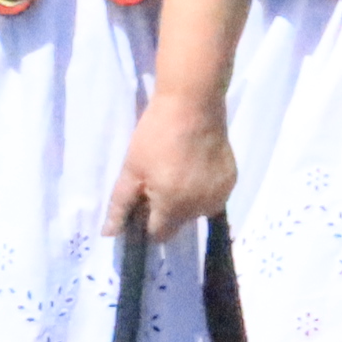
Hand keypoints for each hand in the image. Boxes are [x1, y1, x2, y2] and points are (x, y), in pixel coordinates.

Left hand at [103, 92, 239, 236]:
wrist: (193, 106)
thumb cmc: (156, 136)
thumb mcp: (131, 170)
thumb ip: (120, 205)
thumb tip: (109, 235)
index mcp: (175, 207)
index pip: (158, 234)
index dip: (146, 221)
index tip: (141, 201)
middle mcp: (202, 208)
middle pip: (178, 223)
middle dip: (166, 209)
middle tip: (157, 179)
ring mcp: (221, 195)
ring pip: (196, 211)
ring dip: (185, 201)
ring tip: (176, 170)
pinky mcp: (232, 181)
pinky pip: (212, 196)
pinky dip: (202, 189)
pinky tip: (194, 166)